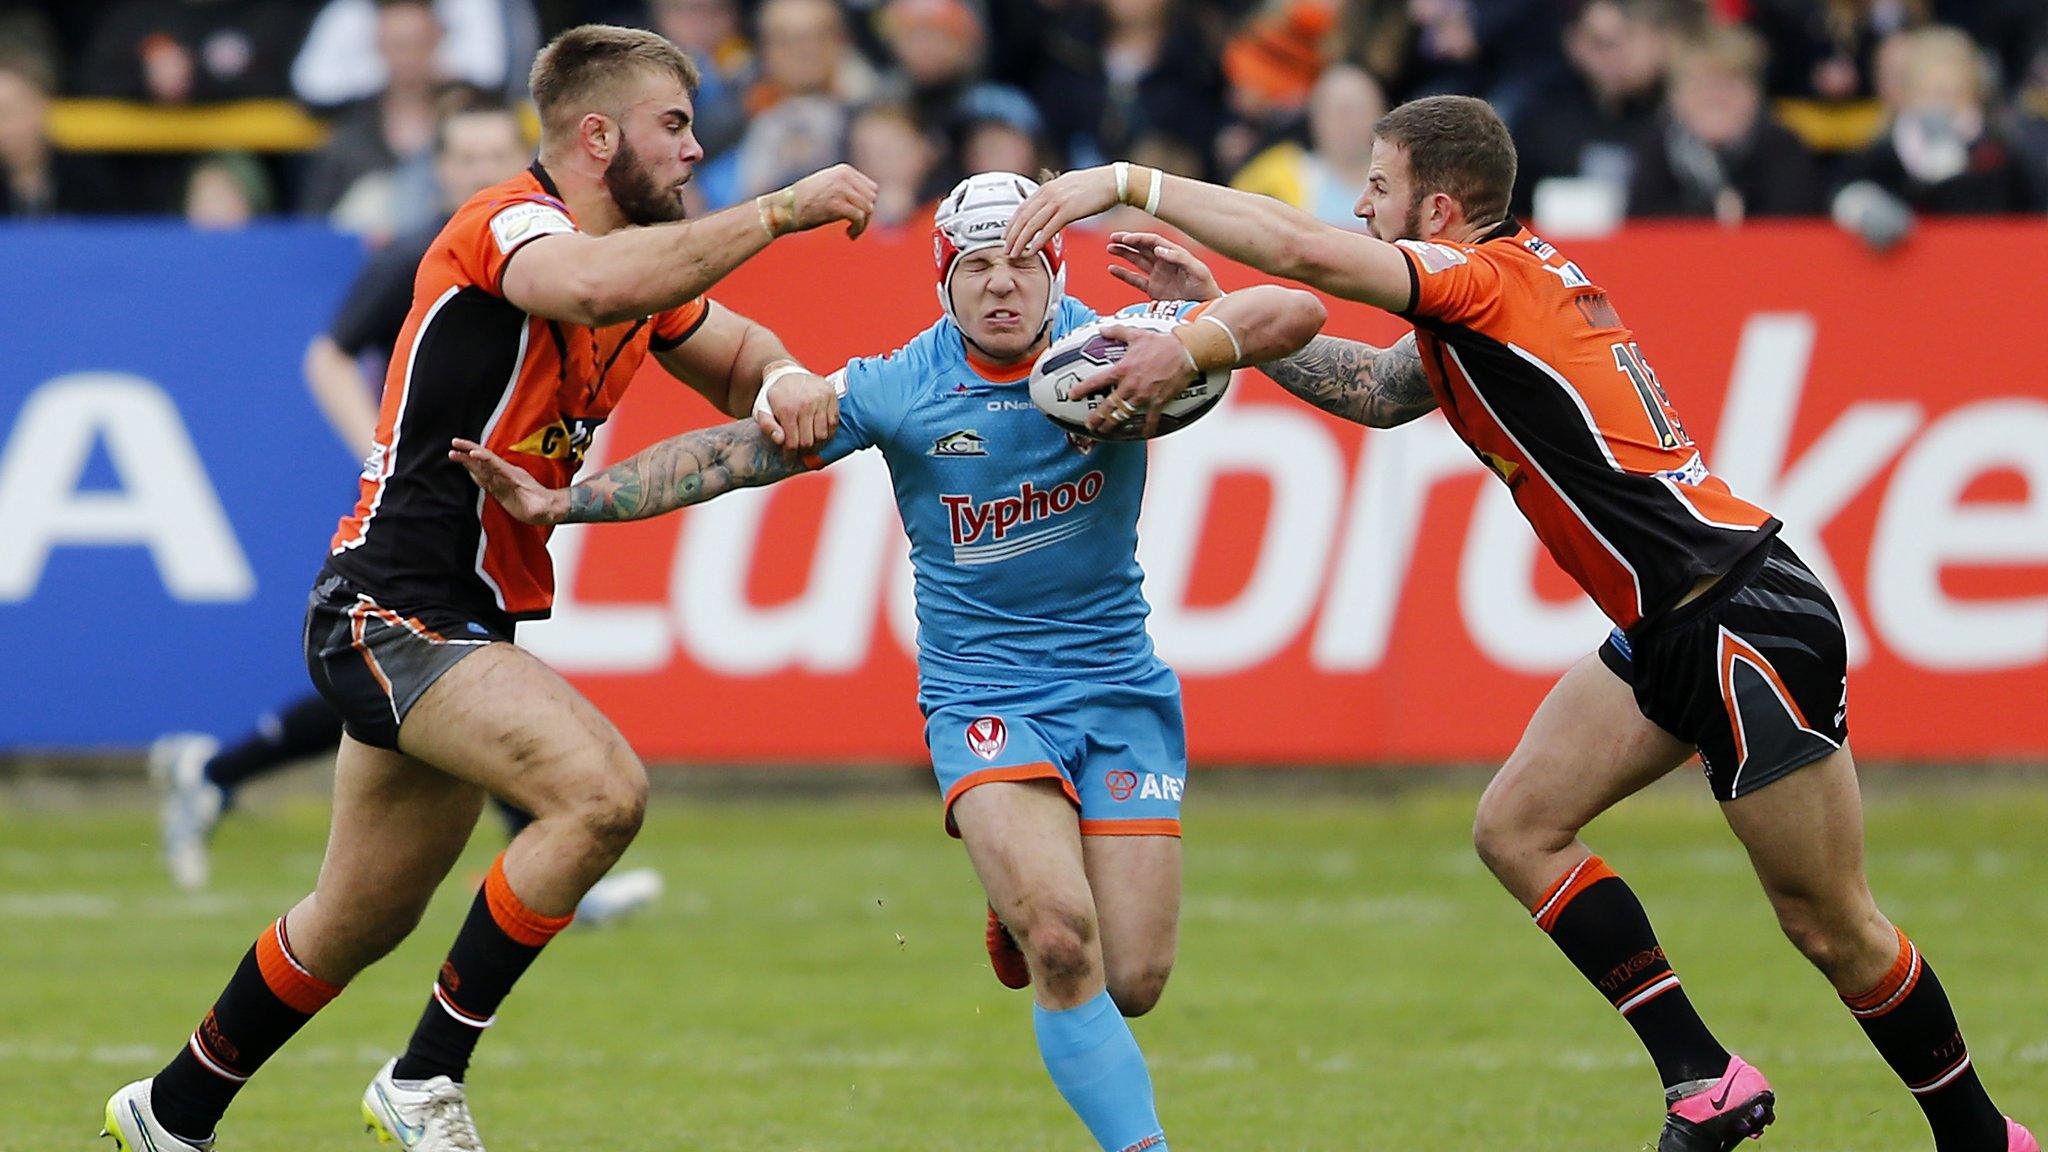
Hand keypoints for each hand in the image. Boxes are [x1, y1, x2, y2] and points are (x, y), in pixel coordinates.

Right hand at [449, 439, 567, 524]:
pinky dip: (474, 471)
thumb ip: (535, 507)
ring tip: (452, 453)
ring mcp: (503, 480)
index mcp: (514, 477)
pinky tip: (466, 468)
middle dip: (470, 451)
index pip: (496, 464)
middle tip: (454, 444)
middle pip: (485, 461)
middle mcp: (506, 475)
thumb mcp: (541, 508)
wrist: (549, 507)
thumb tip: (533, 508)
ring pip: (482, 467)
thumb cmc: (544, 507)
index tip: (472, 453)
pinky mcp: (501, 487)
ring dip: (468, 460)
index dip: (484, 458)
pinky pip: (485, 477)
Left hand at [754, 368, 838, 449]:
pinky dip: (829, 432)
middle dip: (804, 452)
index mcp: (786, 409)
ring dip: (817, 444)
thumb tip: (780, 441)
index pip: (793, 443)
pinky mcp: (831, 396)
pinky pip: (834, 423)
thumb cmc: (774, 396)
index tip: (789, 458)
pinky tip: (820, 434)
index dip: (790, 455)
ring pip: (823, 435)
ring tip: (810, 445)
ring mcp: (820, 399)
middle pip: (809, 442)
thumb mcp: (761, 410)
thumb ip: (767, 426)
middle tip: (800, 453)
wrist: (786, 372)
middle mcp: (805, 404)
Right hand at [785, 163, 879, 238]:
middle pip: (872, 199)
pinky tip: (849, 235)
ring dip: (862, 225)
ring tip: (851, 232)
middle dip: (866, 215)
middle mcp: (844, 177)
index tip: (857, 217)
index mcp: (844, 170)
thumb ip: (846, 189)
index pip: (871, 189)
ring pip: (868, 209)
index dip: (866, 205)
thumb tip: (869, 203)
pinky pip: (859, 218)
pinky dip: (857, 229)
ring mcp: (840, 189)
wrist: (784, 208)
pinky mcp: (836, 204)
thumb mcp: (828, 186)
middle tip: (854, 226)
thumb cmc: (804, 201)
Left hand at [1007, 166, 1120, 257]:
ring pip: (1032, 224)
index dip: (1011, 224)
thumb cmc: (1094, 186)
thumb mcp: (1068, 187)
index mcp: (1047, 188)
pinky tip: (1032, 250)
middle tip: (1006, 249)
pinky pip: (1048, 229)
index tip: (1006, 236)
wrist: (1112, 182)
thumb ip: (1055, 196)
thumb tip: (1048, 207)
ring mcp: (1058, 201)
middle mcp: (1049, 193)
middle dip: (1012, 235)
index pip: (1022, 208)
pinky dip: (1038, 241)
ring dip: (1021, 241)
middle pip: (1023, 217)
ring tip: (1014, 253)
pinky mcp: (1068, 211)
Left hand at [1071, 325, 1199, 436]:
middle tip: (1089, 425)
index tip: (1073, 395)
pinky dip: (1147, 428)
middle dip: (1097, 417)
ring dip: (1113, 424)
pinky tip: (1143, 434)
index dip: (1083, 389)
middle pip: (1108, 405)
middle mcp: (1130, 384)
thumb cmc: (1161, 343)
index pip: (1097, 381)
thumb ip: (1117, 332)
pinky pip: (1150, 419)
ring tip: (1105, 430)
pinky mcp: (1158, 401)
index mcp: (1123, 369)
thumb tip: (1103, 329)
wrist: (1185, 351)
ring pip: (1124, 414)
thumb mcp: (1136, 334)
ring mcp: (1144, 395)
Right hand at [1107, 231, 1221, 301]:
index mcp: (1175, 254)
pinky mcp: (1153, 290)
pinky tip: (1112, 268)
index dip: (1139, 239)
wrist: (1206, 308)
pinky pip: (1135, 280)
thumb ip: (1180, 258)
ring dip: (1123, 253)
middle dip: (1127, 241)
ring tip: (1110, 248)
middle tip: (1113, 237)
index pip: (1153, 241)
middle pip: (1142, 248)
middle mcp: (1164, 262)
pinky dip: (1123, 274)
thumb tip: (1158, 249)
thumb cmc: (1206, 288)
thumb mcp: (1198, 271)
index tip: (1126, 238)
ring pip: (1136, 260)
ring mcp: (1158, 275)